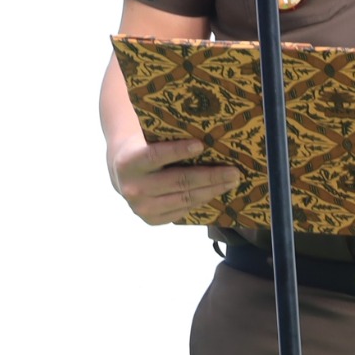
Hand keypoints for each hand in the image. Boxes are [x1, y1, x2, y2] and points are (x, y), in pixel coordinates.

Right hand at [108, 132, 241, 224]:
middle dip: (210, 176)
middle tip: (233, 171)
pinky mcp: (150, 220)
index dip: (178, 151)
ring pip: (184, 199)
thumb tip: (206, 135)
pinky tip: (215, 193)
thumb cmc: (143, 148)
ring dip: (212, 190)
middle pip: (178, 181)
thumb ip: (166, 140)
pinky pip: (182, 211)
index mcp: (129, 162)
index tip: (201, 145)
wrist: (120, 172)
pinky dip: (200, 201)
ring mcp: (141, 207)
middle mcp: (133, 188)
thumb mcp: (147, 140)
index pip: (155, 155)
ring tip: (231, 182)